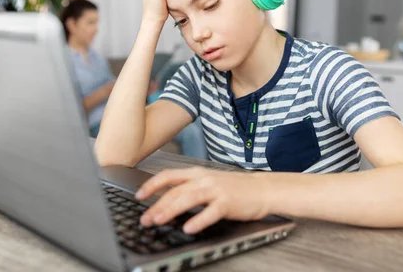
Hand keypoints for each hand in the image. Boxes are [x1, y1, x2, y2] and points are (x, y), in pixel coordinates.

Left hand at [135, 167, 269, 233]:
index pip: (168, 176)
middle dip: (156, 205)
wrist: (263, 189)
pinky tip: (188, 228)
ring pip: (188, 199)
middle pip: (175, 191)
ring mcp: (216, 190)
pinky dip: (198, 220)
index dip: (151, 185)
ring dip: (171, 210)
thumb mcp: (210, 183)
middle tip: (144, 218)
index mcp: (197, 174)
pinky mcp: (227, 202)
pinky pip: (210, 212)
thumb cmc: (236, 188)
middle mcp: (204, 179)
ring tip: (158, 220)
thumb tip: (168, 202)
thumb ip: (190, 189)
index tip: (139, 195)